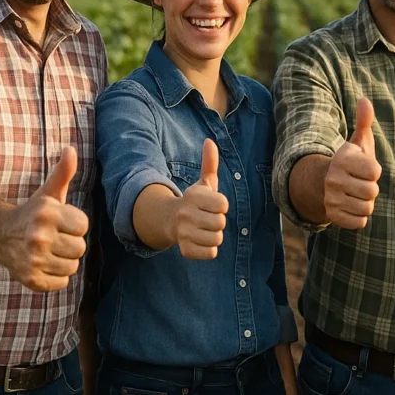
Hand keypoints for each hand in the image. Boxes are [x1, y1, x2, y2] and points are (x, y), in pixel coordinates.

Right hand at [0, 146, 88, 291]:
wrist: (0, 236)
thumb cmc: (34, 213)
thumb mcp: (49, 192)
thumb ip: (63, 172)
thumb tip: (71, 149)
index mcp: (46, 214)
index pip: (83, 226)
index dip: (74, 224)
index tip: (60, 222)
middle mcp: (38, 237)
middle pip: (80, 248)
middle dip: (70, 243)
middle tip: (54, 238)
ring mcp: (32, 260)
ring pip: (73, 266)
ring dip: (64, 260)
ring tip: (49, 251)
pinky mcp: (30, 279)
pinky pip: (62, 282)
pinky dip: (56, 277)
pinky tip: (43, 264)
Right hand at [173, 139, 228, 258]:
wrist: (171, 221)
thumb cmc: (196, 201)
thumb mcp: (204, 183)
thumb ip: (210, 163)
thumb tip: (210, 141)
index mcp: (193, 196)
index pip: (223, 204)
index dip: (221, 205)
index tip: (212, 204)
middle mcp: (186, 214)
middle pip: (221, 223)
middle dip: (218, 221)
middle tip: (207, 218)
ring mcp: (184, 233)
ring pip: (217, 238)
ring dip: (214, 235)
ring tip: (204, 229)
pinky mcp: (186, 250)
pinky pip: (211, 253)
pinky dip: (209, 249)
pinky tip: (200, 240)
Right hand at [323, 98, 381, 229]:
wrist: (323, 184)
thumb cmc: (350, 162)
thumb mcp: (357, 142)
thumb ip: (363, 122)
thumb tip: (364, 100)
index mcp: (342, 160)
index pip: (375, 171)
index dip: (374, 171)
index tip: (364, 168)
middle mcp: (333, 180)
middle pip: (372, 192)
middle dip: (370, 188)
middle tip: (360, 183)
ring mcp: (330, 199)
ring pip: (367, 208)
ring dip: (365, 203)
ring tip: (355, 194)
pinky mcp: (332, 216)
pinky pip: (360, 222)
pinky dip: (359, 216)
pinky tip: (351, 206)